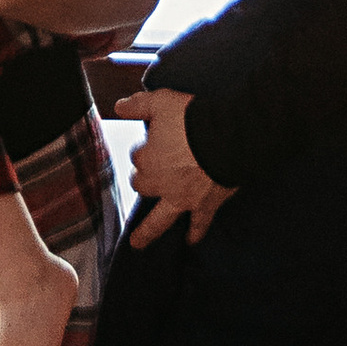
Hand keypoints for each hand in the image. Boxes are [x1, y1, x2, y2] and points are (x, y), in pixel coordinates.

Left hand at [112, 85, 233, 246]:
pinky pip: (199, 224)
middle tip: (150, 177)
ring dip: (147, 233)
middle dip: (143, 182)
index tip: (154, 141)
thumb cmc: (194, 117)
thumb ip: (138, 104)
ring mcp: (182, 198)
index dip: (145, 148)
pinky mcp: (204, 205)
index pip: (137, 155)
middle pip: (142, 186)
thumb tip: (118, 106)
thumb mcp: (161, 102)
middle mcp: (161, 182)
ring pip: (159, 221)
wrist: (227, 137)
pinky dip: (196, 233)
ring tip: (138, 244)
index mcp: (148, 158)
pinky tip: (191, 241)